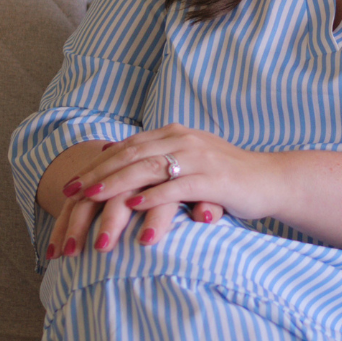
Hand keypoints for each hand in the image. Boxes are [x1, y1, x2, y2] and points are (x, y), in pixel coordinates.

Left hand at [49, 126, 278, 257]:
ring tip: (93, 196)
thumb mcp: (188, 163)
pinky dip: (154, 195)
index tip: (71, 182)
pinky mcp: (214, 179)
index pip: (127, 147)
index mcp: (174, 135)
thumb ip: (158, 160)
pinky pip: (178, 186)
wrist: (270, 179)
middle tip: (70, 190)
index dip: (97, 164)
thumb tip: (119, 157)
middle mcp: (183, 140)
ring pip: (149, 167)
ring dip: (118, 182)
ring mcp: (199, 157)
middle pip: (131, 155)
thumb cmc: (226, 178)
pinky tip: (134, 205)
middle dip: (98, 173)